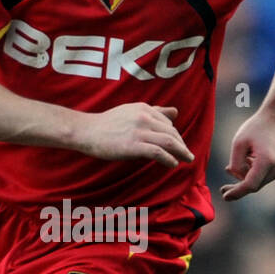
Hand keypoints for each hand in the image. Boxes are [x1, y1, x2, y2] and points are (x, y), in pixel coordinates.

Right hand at [74, 104, 193, 168]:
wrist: (87, 131)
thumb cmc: (107, 124)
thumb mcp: (132, 112)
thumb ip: (154, 112)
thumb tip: (175, 112)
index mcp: (144, 109)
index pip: (168, 123)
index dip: (176, 136)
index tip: (179, 146)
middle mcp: (144, 117)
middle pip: (171, 132)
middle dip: (182, 145)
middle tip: (187, 155)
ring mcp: (139, 131)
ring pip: (169, 142)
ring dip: (181, 152)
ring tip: (187, 159)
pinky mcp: (134, 145)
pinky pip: (158, 152)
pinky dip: (169, 159)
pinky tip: (173, 164)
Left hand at [221, 105, 274, 200]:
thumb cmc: (257, 126)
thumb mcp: (239, 142)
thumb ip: (235, 164)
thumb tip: (238, 178)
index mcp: (267, 160)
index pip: (250, 185)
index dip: (237, 192)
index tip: (225, 196)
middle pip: (256, 185)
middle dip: (240, 185)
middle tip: (224, 188)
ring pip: (262, 181)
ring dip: (250, 176)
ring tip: (244, 158)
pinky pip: (269, 176)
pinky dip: (259, 172)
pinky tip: (254, 157)